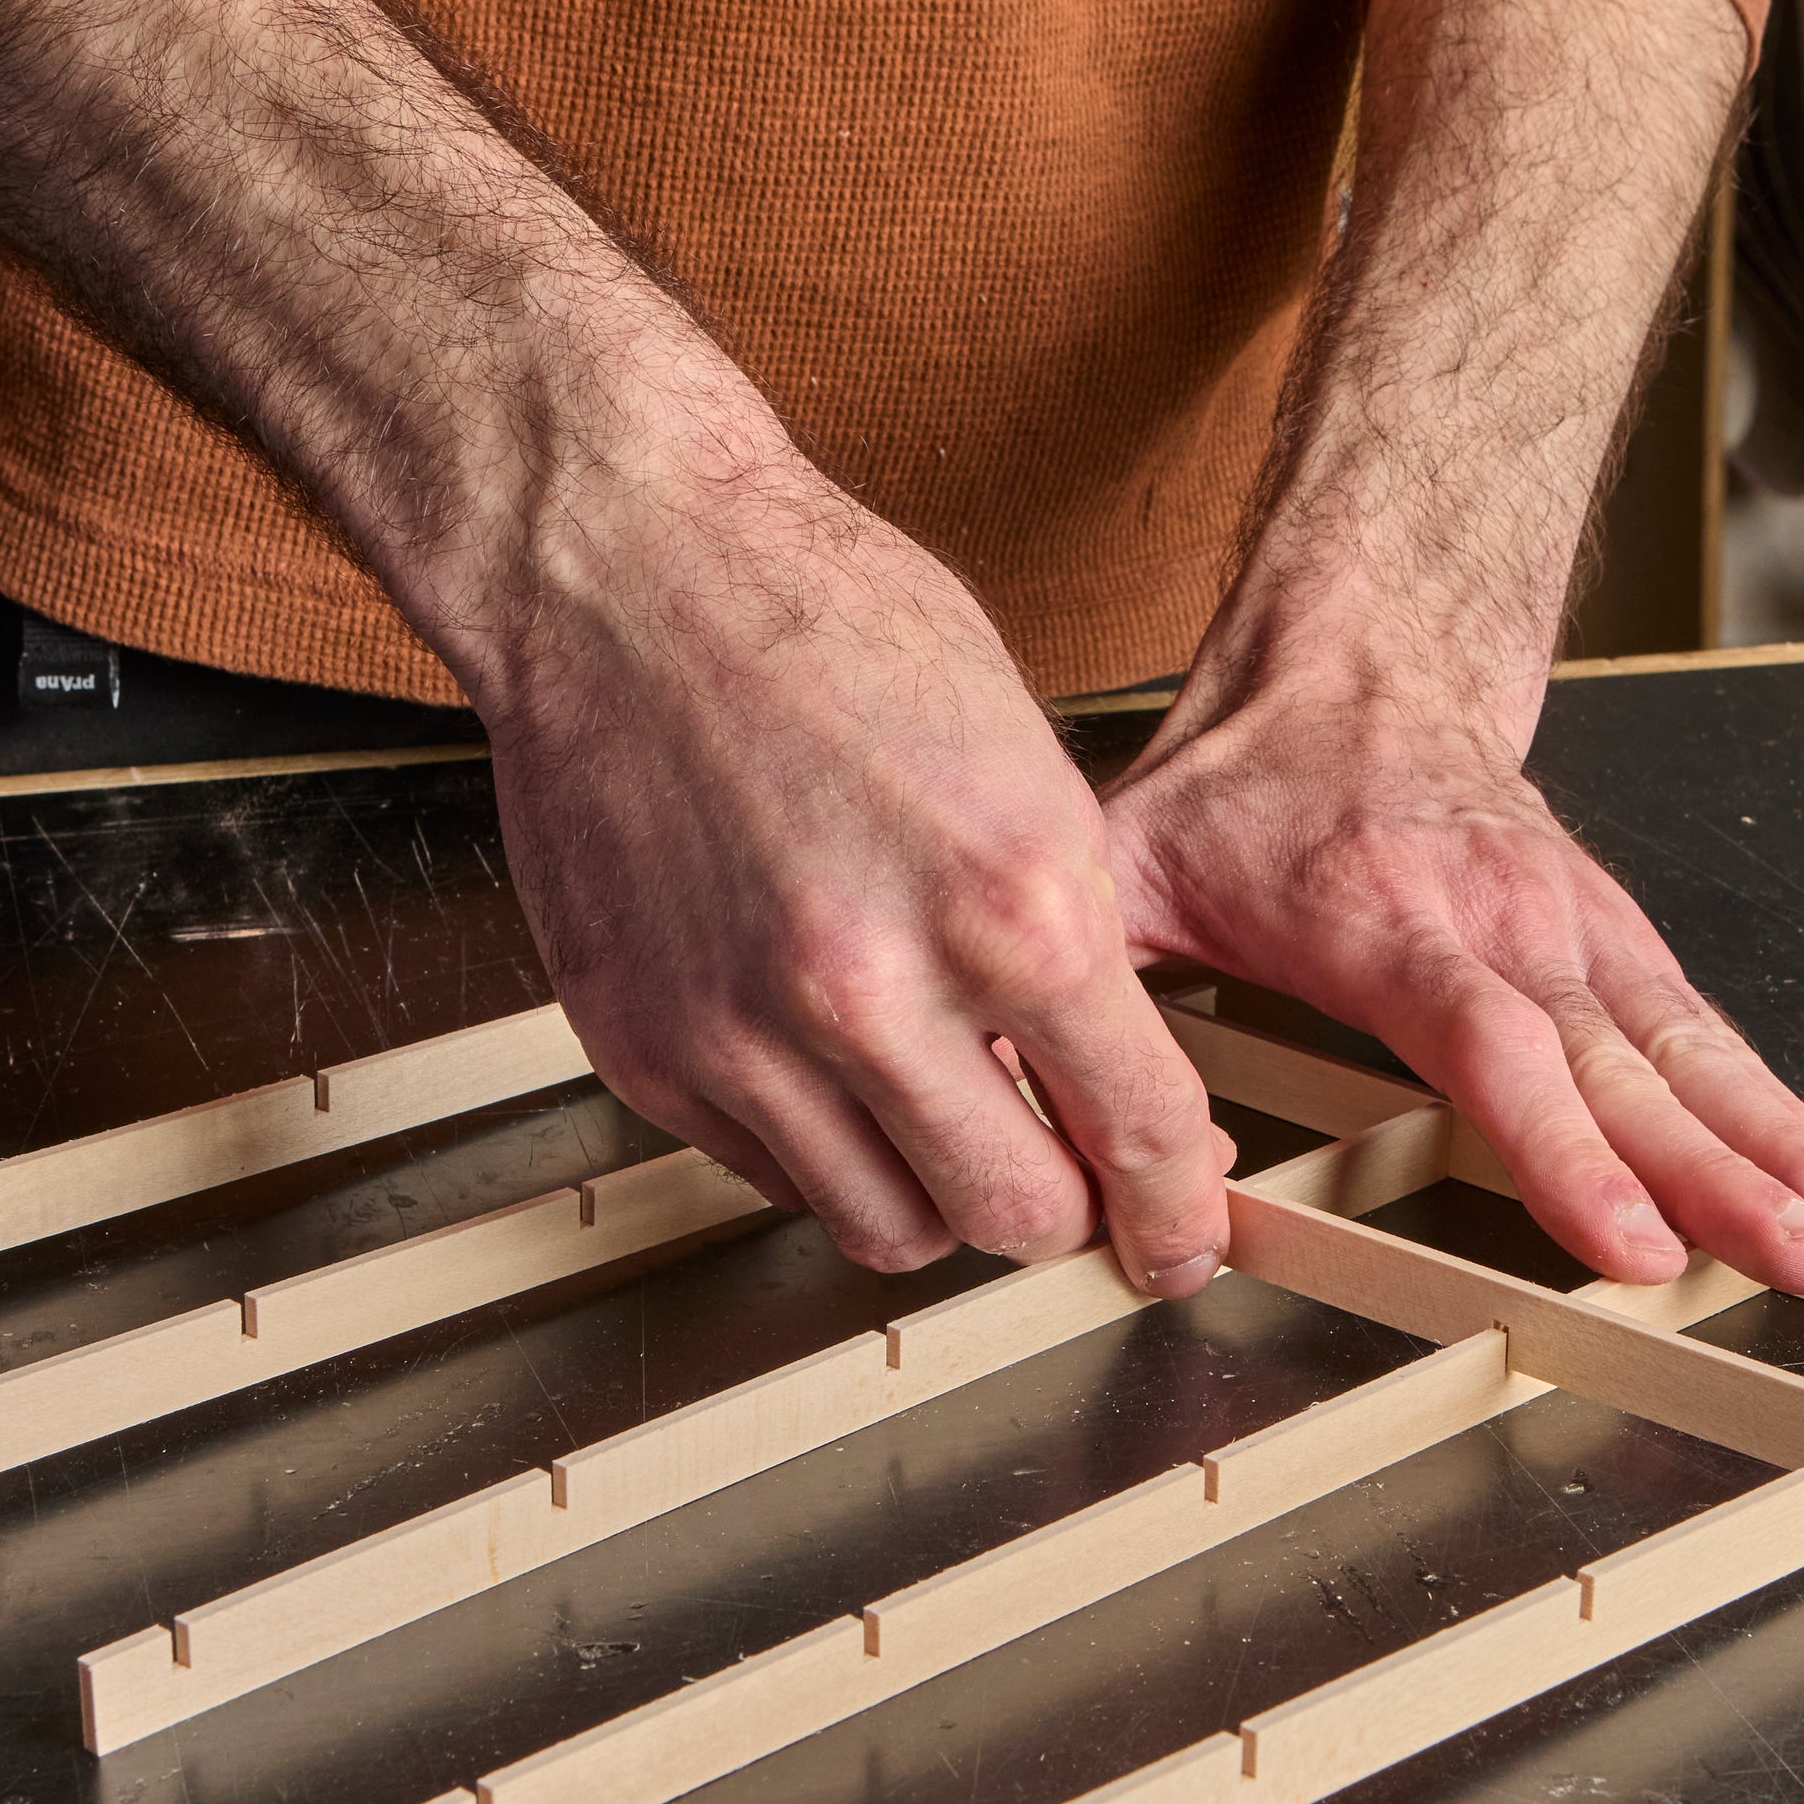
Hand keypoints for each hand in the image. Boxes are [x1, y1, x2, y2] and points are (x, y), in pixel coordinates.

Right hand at [471, 449, 1233, 1295]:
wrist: (627, 571)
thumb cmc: (826, 628)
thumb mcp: (1026, 771)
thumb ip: (1068, 948)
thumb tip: (1108, 1088)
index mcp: (1011, 908)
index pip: (1137, 1135)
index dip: (1174, 1207)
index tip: (1177, 1232)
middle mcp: (875, 993)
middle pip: (1014, 1219)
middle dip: (1062, 1211)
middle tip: (1065, 1174)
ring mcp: (747, 1037)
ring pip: (889, 1230)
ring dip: (936, 1195)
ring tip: (942, 1118)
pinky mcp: (648, 1052)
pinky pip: (771, 1175)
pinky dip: (820, 1147)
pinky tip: (831, 1064)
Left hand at [1102, 574, 1803, 1293]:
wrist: (1360, 648)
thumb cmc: (1238, 783)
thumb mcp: (1122, 867)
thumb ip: (1082, 1001)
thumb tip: (1053, 1153)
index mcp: (1382, 915)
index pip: (1489, 1046)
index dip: (1560, 1150)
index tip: (1625, 1238)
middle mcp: (1501, 919)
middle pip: (1617, 1066)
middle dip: (1714, 1173)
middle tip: (1790, 1255)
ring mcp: (1570, 925)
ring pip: (1683, 1049)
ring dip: (1774, 1144)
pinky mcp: (1614, 934)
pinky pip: (1703, 1030)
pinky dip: (1778, 1104)